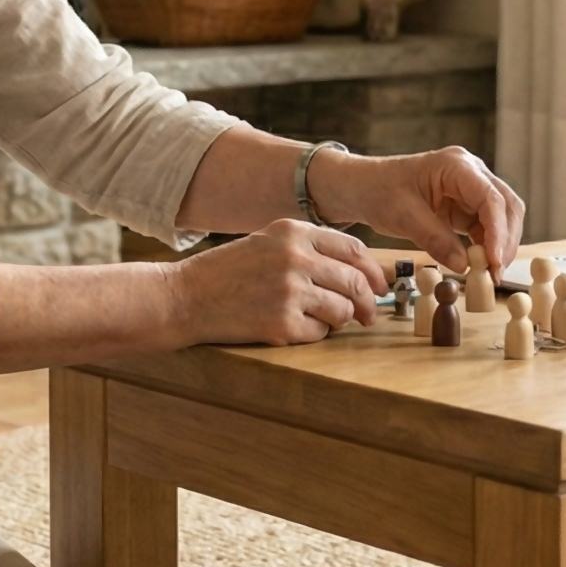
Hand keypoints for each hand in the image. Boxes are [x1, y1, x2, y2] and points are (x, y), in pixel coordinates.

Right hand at [168, 221, 387, 346]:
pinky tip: (289, 327)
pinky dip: (311, 334)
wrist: (185, 296)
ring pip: (342, 310)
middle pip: (355, 282)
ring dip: (337, 319)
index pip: (353, 250)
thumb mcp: (267, 242)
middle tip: (367, 316)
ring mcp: (290, 291)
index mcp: (293, 232)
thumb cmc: (227, 272)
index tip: (379, 286)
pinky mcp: (282, 324)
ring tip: (314, 318)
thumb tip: (358, 271)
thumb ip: (308, 249)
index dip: (373, 271)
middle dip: (367, 303)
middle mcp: (295, 257)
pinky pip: (319, 334)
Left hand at [316, 145, 524, 276]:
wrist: (362, 187)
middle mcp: (471, 173)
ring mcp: (471, 189)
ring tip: (489, 275)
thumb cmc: (378, 191)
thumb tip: (464, 265)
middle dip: (506, 241)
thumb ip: (435, 239)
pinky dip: (487, 247)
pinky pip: (486, 227)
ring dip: (500, 246)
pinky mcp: (466, 206)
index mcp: (456, 165)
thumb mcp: (404, 216)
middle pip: (506, 206)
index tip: (494, 261)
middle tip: (496, 274)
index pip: (490, 198)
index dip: (498, 231)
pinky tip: (479, 266)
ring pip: (501, 218)